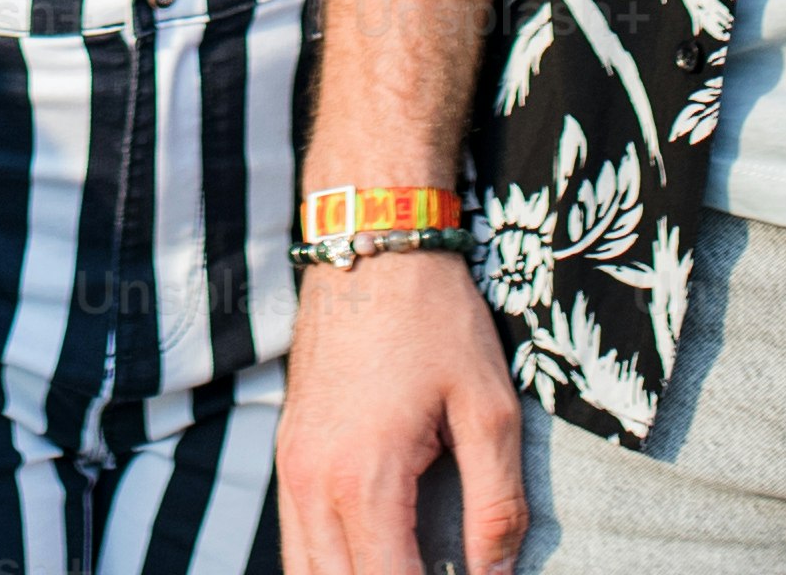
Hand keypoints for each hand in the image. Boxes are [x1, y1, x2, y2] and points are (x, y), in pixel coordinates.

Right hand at [278, 246, 523, 574]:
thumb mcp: (490, 408)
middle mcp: (314, 483)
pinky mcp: (288, 453)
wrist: (370, 243)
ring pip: (306, 573)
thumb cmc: (434, 318)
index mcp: (366, 479)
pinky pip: (296, 539)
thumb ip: (498, 504)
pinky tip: (369, 561)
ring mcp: (291, 469)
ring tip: (408, 570)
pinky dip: (328, 565)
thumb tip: (497, 574)